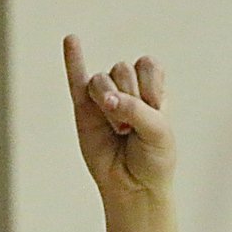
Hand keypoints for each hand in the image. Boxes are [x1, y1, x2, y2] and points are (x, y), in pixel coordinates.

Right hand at [62, 33, 176, 203]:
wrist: (135, 189)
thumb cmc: (153, 162)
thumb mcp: (159, 134)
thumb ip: (137, 110)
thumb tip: (106, 99)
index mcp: (151, 89)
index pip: (148, 65)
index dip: (150, 87)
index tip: (155, 112)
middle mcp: (127, 89)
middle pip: (122, 69)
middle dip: (130, 100)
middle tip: (134, 130)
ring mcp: (104, 98)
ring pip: (100, 80)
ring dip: (110, 106)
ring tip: (120, 131)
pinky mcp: (83, 109)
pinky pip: (76, 79)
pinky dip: (73, 60)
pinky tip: (72, 41)